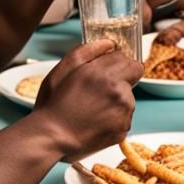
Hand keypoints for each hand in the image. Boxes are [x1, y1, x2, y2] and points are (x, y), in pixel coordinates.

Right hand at [34, 41, 141, 160]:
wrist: (49, 140)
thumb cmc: (52, 105)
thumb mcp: (61, 70)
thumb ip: (87, 51)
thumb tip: (109, 44)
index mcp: (104, 73)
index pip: (129, 60)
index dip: (117, 64)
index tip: (106, 71)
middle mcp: (118, 91)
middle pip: (134, 75)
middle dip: (121, 78)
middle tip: (99, 90)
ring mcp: (124, 111)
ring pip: (128, 97)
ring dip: (116, 99)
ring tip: (92, 109)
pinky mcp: (124, 128)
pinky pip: (124, 117)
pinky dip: (114, 118)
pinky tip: (95, 122)